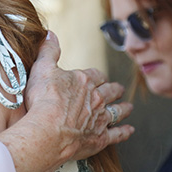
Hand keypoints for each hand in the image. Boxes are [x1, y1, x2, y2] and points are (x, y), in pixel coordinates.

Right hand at [24, 31, 133, 161]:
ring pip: (117, 111)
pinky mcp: (100, 138)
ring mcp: (100, 119)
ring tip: (128, 107)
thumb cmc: (43, 100)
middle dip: (114, 89)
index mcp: (83, 81)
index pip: (95, 75)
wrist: (48, 131)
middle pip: (110, 91)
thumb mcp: (42, 69)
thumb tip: (50, 34)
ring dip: (123, 109)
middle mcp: (96, 98)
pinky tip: (129, 131)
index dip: (97, 76)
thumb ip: (48, 51)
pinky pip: (117, 134)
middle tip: (118, 89)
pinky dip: (124, 132)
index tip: (97, 77)